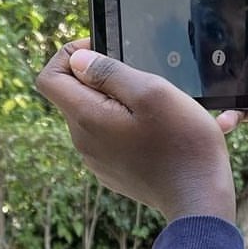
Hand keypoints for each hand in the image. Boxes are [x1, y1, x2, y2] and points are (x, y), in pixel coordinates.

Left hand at [35, 40, 236, 221]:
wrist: (199, 198)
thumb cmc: (181, 143)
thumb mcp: (150, 92)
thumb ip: (109, 72)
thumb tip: (77, 60)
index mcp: (86, 118)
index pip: (48, 78)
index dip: (68, 55)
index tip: (100, 50)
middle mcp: (84, 141)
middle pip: (75, 95)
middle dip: (103, 79)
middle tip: (142, 80)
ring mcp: (97, 159)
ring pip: (98, 115)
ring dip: (123, 103)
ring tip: (161, 107)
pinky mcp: (114, 171)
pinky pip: (114, 138)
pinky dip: (133, 126)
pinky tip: (164, 129)